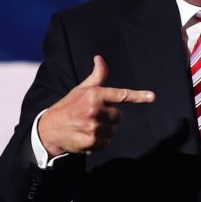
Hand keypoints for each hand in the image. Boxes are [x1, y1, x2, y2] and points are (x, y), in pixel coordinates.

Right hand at [38, 55, 154, 156]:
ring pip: (114, 131)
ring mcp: (93, 127)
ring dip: (105, 130)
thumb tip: (100, 58)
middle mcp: (94, 110)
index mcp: (94, 95)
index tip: (152, 97)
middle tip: (93, 116)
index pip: (120, 95)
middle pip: (119, 116)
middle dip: (110, 117)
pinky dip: (100, 142)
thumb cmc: (68, 106)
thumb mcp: (81, 89)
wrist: (49, 130)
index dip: (138, 96)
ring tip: (88, 127)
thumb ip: (96, 76)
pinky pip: (107, 143)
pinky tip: (87, 136)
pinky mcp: (91, 142)